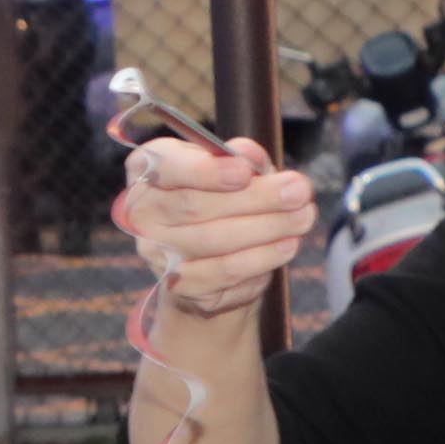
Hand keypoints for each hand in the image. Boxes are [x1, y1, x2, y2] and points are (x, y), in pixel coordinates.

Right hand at [116, 134, 312, 321]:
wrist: (207, 255)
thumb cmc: (219, 197)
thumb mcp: (230, 167)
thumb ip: (241, 157)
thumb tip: (251, 158)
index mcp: (147, 169)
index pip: (167, 167)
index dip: (206, 171)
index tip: (245, 172)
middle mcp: (141, 211)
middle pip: (195, 206)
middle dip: (255, 198)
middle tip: (298, 192)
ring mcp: (155, 252)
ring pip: (213, 240)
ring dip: (266, 229)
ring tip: (303, 217)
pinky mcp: (178, 285)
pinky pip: (223, 272)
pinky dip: (260, 259)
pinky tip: (286, 245)